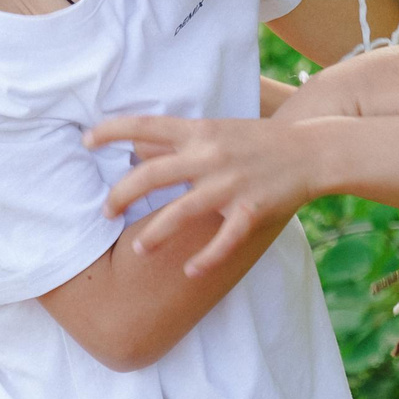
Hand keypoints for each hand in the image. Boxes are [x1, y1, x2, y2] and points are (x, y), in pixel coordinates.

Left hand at [85, 115, 318, 277]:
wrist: (313, 149)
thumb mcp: (218, 130)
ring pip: (179, 212)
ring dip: (154, 234)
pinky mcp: (251, 210)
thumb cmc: (259, 141)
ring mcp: (231, 185)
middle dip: (121, 195)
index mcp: (201, 132)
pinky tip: (189, 272)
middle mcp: (211, 156)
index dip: (111, 131)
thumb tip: (135, 146)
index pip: (146, 126)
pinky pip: (222, 241)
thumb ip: (178, 139)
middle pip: (151, 175)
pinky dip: (204, 260)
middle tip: (105, 211)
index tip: (85, 141)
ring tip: (138, 249)